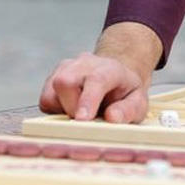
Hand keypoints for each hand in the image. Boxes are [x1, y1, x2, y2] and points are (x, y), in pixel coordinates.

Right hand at [38, 22, 161, 123]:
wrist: (114, 77)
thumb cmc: (125, 93)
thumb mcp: (138, 102)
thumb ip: (128, 110)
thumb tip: (111, 118)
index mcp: (109, 68)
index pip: (96, 80)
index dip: (88, 100)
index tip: (83, 119)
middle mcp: (84, 64)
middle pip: (65, 82)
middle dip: (71, 108)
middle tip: (86, 121)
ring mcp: (66, 68)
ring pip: (50, 92)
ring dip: (63, 111)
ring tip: (82, 114)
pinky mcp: (52, 78)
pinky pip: (45, 99)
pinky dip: (56, 111)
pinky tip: (72, 109)